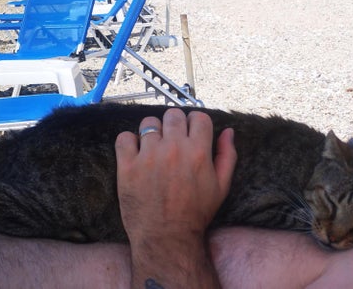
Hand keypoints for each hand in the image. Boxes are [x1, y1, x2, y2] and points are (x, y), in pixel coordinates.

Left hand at [115, 108, 235, 287]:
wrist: (167, 238)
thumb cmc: (196, 213)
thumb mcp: (221, 186)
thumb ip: (227, 155)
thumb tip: (228, 130)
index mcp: (198, 151)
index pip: (198, 116)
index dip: (196, 122)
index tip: (192, 131)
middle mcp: (173, 148)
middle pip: (173, 114)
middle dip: (175, 124)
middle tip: (173, 138)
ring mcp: (148, 156)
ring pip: (149, 123)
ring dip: (153, 131)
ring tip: (154, 146)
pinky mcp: (127, 167)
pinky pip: (124, 138)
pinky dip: (129, 141)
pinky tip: (136, 152)